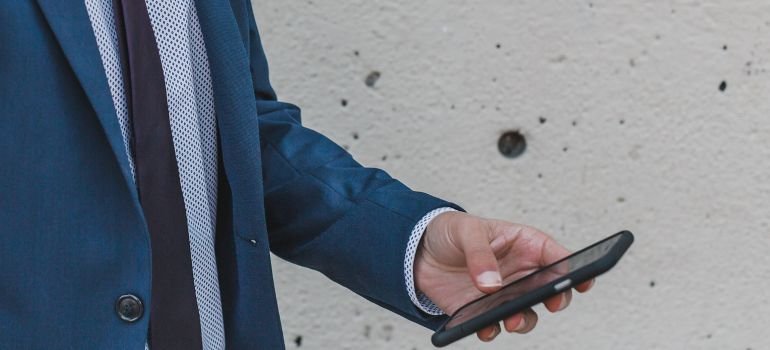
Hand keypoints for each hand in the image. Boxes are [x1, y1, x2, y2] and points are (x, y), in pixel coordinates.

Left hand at [414, 211, 593, 341]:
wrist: (417, 252)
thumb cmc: (449, 231)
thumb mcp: (466, 231)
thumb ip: (480, 255)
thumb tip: (491, 285)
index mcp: (524, 244)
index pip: (557, 256)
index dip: (575, 268)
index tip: (584, 280)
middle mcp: (519, 272)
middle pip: (549, 289)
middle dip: (555, 298)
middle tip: (551, 303)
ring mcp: (503, 293)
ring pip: (526, 313)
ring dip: (524, 320)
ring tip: (511, 320)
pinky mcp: (482, 311)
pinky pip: (495, 325)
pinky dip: (492, 329)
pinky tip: (484, 328)